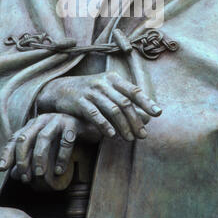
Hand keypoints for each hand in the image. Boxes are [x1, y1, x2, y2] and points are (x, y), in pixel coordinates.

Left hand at [0, 113, 99, 182]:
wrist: (90, 126)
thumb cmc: (64, 138)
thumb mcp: (46, 148)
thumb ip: (31, 158)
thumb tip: (15, 175)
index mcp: (33, 124)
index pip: (16, 137)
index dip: (7, 153)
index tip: (2, 169)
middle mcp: (43, 119)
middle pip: (26, 137)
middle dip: (22, 159)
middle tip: (25, 177)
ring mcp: (58, 119)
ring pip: (43, 138)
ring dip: (39, 158)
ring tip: (40, 175)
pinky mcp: (73, 123)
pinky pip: (65, 140)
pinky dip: (61, 157)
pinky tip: (60, 170)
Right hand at [37, 71, 161, 141]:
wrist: (59, 89)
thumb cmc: (89, 91)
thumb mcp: (106, 89)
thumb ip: (123, 98)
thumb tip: (146, 115)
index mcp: (113, 78)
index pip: (133, 90)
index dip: (146, 102)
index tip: (157, 113)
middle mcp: (103, 83)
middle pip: (124, 103)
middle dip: (136, 120)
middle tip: (143, 135)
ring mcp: (91, 91)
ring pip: (112, 110)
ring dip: (123, 126)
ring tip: (130, 139)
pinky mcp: (80, 102)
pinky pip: (95, 115)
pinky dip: (105, 125)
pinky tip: (112, 135)